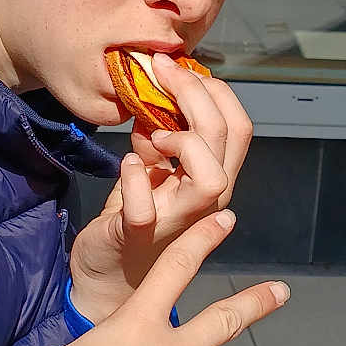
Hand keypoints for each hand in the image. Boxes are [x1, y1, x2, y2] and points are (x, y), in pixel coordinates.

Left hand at [68, 53, 252, 321]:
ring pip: (210, 180)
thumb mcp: (152, 171)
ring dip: (185, 142)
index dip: (215, 90)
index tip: (179, 67)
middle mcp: (205, 203)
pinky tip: (126, 164)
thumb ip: (160, 141)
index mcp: (212, 180)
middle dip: (197, 95)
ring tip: (154, 132)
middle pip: (228, 139)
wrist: (106, 278)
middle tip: (162, 71)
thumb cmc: (133, 220)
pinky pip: (145, 210)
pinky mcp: (137, 237)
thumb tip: (156, 103)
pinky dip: (134, 180)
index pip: (239, 127)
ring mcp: (175, 222)